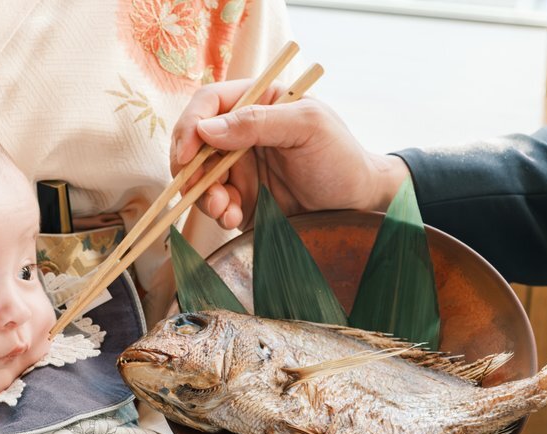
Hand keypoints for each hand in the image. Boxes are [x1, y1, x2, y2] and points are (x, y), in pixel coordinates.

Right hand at [170, 79, 409, 228]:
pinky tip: (233, 218)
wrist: (359, 206)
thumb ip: (258, 122)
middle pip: (194, 142)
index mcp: (257, 103)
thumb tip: (206, 129)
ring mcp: (240, 168)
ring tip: (223, 209)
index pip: (209, 103)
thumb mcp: (307, 127)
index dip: (191, 125)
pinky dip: (217, 213)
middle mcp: (242, 133)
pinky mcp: (242, 200)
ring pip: (199, 177)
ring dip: (203, 195)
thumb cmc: (341, 158)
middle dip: (190, 167)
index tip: (187, 152)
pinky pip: (215, 205)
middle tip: (198, 188)